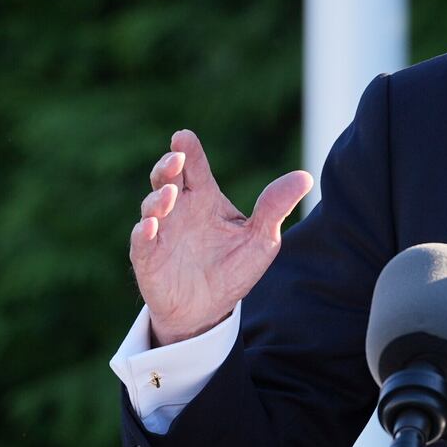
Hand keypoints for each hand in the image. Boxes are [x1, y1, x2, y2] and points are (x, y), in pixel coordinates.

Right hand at [129, 129, 312, 345]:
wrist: (209, 310)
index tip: (184, 137)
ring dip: (158, 199)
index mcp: (205, 199)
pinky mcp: (148, 259)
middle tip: (176, 158)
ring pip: (151, 207)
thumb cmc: (233, 269)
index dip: (189, 152)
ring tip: (170, 194)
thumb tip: (305, 177)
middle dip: (168, 167)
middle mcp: (179, 210)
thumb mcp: (262, 239)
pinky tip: (151, 226)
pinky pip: (141, 243)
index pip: (195, 169)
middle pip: (167, 179)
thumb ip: (275, 208)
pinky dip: (143, 233)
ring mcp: (161, 233)